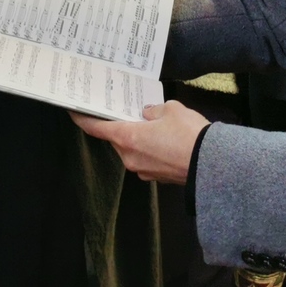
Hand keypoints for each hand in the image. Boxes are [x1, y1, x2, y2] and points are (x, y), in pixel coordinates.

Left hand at [71, 100, 208, 183]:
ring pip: (133, 149)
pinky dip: (151, 149)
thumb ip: (153, 110)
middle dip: (121, 125)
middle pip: (117, 138)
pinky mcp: (156, 177)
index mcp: (128, 138)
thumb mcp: (171, 109)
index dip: (83, 119)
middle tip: (128, 110)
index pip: (97, 128)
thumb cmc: (188, 134)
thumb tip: (147, 114)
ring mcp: (143, 170)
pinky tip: (166, 140)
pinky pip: (147, 159)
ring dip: (139, 138)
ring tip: (155, 124)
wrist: (211, 164)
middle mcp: (130, 157)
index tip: (74, 112)